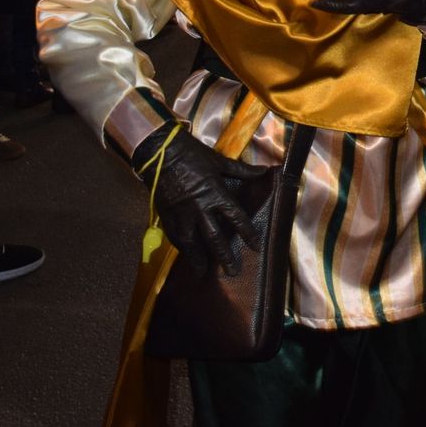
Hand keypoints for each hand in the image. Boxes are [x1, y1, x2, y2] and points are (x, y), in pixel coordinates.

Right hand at [131, 118, 266, 275]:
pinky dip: (182, 247)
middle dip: (225, 256)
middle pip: (215, 238)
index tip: (255, 246)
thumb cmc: (193, 156)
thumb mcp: (220, 162)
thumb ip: (243, 171)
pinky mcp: (166, 215)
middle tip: (233, 272)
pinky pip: (175, 236)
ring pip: (192, 243)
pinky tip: (187, 255)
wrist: (160, 154)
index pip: (237, 219)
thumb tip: (265, 170)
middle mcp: (200, 209)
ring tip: (204, 272)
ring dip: (198, 259)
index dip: (247, 233)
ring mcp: (182, 215)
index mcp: (216, 195)